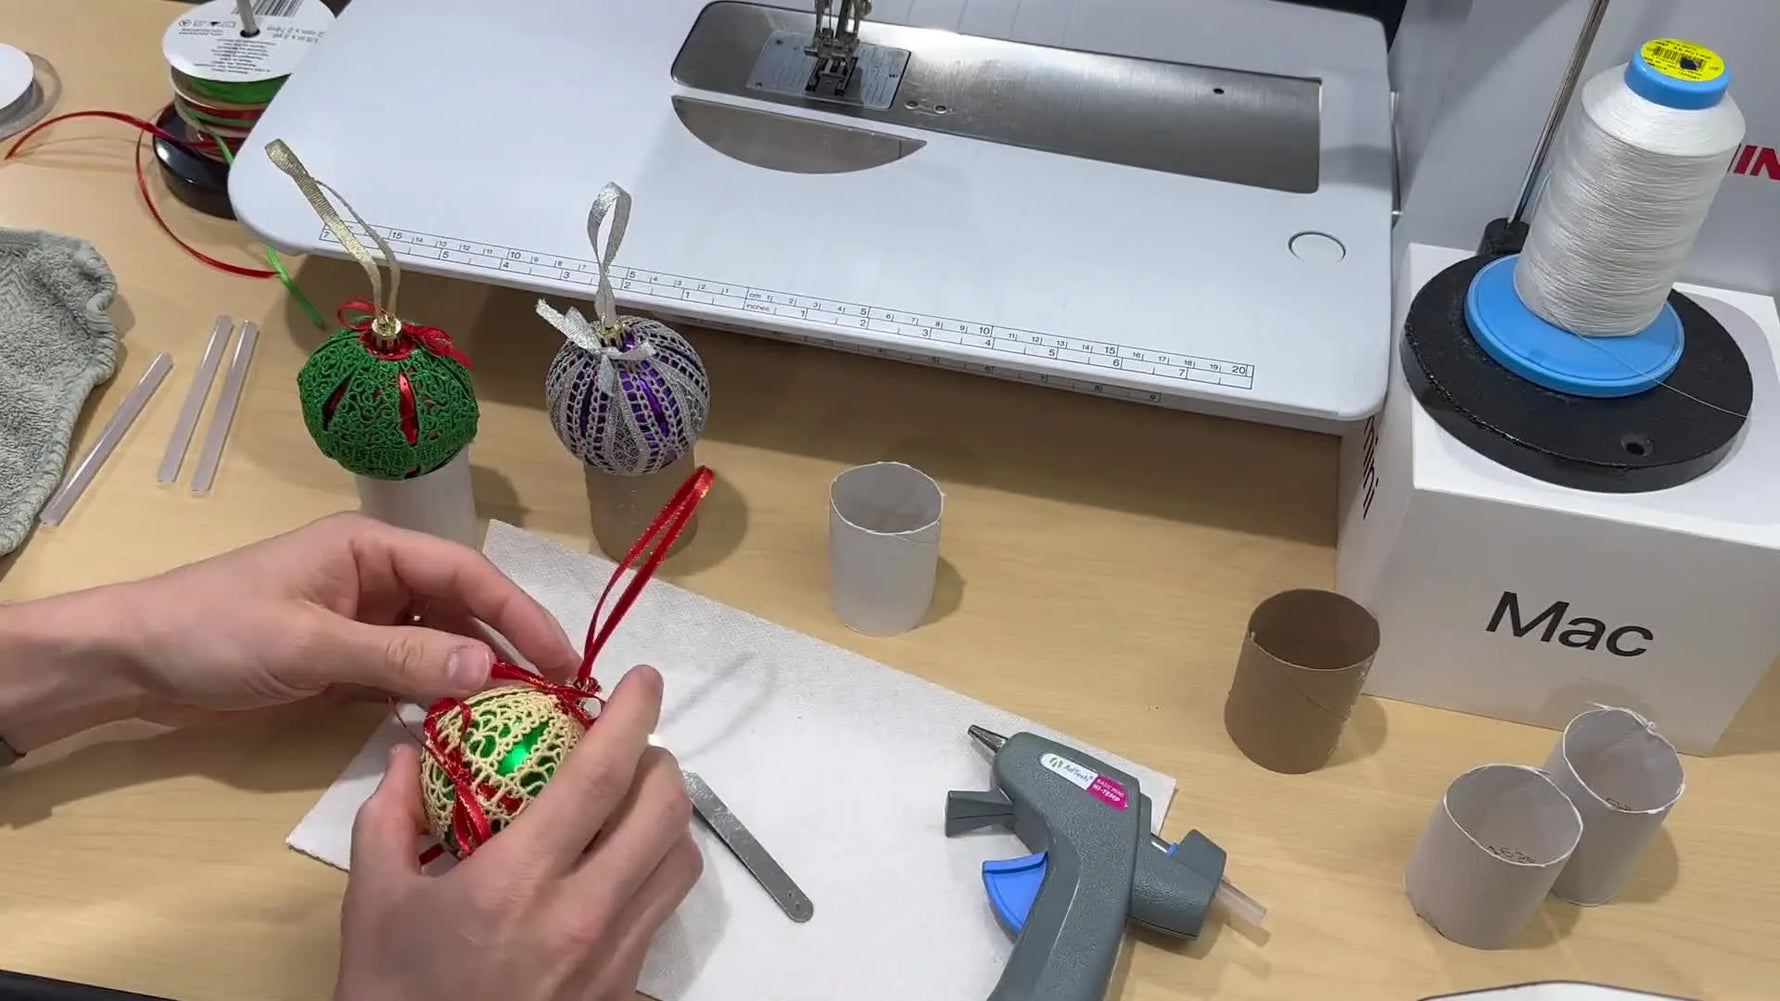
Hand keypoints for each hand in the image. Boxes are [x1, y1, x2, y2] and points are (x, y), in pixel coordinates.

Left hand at [117, 512, 582, 723]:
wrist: (131, 661)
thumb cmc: (214, 631)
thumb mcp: (309, 645)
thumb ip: (400, 656)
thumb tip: (489, 668)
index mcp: (372, 547)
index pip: (467, 574)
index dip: (521, 615)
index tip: (565, 660)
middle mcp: (378, 575)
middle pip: (464, 606)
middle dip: (512, 645)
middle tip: (562, 694)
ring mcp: (363, 617)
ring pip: (442, 640)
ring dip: (478, 674)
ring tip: (523, 715)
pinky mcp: (347, 656)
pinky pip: (410, 670)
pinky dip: (439, 693)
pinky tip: (464, 723)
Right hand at [336, 665, 702, 1000]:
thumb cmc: (394, 994)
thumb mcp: (375, 903)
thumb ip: (391, 816)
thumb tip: (408, 753)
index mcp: (518, 880)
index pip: (601, 775)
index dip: (631, 715)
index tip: (643, 680)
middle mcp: (583, 914)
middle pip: (665, 811)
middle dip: (659, 761)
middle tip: (631, 745)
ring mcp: (613, 957)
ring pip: (680, 861)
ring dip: (666, 817)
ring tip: (630, 802)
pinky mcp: (625, 989)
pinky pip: (663, 913)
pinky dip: (655, 872)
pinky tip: (616, 868)